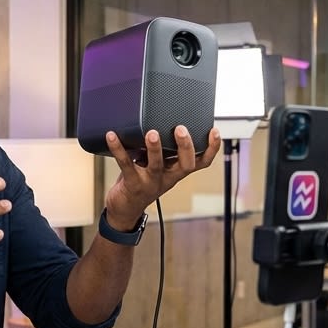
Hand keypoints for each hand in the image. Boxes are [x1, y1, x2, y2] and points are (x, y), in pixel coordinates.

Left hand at [100, 126, 220, 229]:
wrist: (125, 209)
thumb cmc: (141, 182)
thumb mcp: (157, 166)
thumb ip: (162, 149)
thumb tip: (158, 119)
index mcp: (176, 171)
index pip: (201, 162)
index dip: (211, 149)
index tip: (215, 132)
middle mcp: (167, 177)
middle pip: (185, 165)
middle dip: (185, 147)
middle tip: (181, 129)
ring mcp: (150, 182)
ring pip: (157, 165)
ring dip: (155, 148)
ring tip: (151, 133)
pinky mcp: (132, 184)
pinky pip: (126, 164)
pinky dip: (118, 149)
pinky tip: (112, 136)